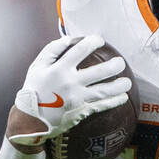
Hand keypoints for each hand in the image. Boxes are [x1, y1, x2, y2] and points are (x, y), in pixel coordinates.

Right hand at [8, 35, 130, 147]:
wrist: (30, 119)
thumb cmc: (34, 90)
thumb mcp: (37, 67)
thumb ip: (52, 50)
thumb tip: (68, 39)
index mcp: (59, 69)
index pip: (80, 51)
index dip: (92, 42)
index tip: (100, 40)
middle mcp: (70, 83)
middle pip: (98, 72)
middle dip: (113, 66)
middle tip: (121, 62)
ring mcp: (77, 98)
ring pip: (103, 91)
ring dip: (118, 86)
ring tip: (128, 82)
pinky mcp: (80, 111)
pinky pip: (101, 106)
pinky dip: (113, 101)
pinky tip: (123, 97)